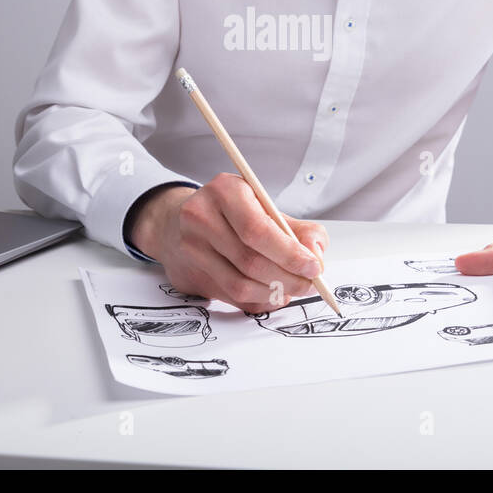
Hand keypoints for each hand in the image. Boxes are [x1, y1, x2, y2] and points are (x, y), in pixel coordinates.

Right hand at [129, 173, 328, 312]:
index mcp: (225, 191)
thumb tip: (316, 255)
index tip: (313, 267)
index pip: (258, 229)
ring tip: (292, 289)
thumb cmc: (230, 213)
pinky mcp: (189, 275)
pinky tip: (271, 294)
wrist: (177, 221)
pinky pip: (231, 298)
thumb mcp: (264, 207)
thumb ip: (298, 230)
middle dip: (287, 278)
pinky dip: (258, 300)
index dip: (289, 253)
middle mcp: (201, 217)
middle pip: (250, 261)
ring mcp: (191, 248)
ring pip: (239, 285)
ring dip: (274, 293)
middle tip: (309, 284)